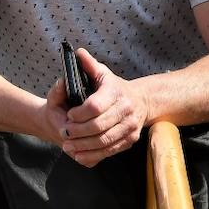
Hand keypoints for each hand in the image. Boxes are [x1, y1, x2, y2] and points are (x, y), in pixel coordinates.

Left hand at [60, 48, 148, 166]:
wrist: (143, 102)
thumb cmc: (115, 88)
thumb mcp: (102, 74)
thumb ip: (89, 65)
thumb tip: (78, 53)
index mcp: (116, 92)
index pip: (95, 106)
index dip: (79, 113)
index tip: (70, 115)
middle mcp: (126, 109)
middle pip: (98, 126)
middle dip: (78, 132)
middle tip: (65, 133)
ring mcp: (130, 126)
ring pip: (104, 141)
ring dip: (83, 146)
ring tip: (68, 146)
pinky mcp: (130, 139)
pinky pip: (110, 150)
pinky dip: (93, 155)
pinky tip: (79, 154)